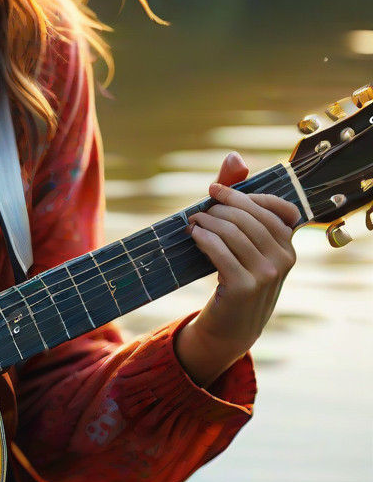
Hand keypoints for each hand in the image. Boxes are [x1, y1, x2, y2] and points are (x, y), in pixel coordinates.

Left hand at [174, 152, 300, 386]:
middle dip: (219, 207)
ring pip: (232, 232)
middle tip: (199, 209)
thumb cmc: (234, 272)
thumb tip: (234, 156)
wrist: (231, 325)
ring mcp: (267, 274)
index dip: (245, 195)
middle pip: (249, 217)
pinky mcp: (244, 287)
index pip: (277, 207)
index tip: (216, 190)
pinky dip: (202, 237)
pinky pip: (220, 250)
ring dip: (206, 221)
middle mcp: (285, 258)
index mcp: (289, 244)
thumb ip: (238, 197)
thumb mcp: (241, 239)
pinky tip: (193, 235)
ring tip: (193, 222)